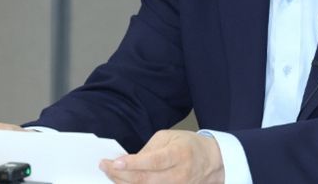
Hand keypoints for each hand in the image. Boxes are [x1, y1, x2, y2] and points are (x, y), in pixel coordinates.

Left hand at [100, 129, 224, 183]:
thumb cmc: (188, 146)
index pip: (153, 161)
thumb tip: (127, 162)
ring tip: (112, 175)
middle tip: (105, 167)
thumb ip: (148, 149)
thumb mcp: (170, 137)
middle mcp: (179, 174)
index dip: (133, 163)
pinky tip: (124, 183)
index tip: (115, 162)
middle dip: (121, 175)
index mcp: (179, 154)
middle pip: (145, 180)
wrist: (211, 161)